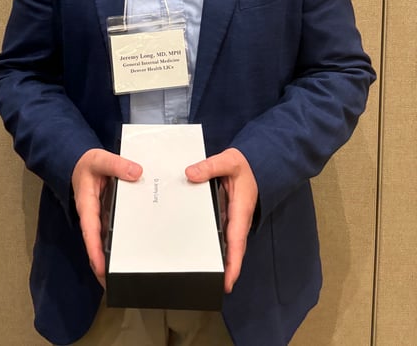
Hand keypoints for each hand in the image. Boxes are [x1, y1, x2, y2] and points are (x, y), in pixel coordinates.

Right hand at [71, 148, 142, 286]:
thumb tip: (136, 173)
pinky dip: (118, 242)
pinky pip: (111, 230)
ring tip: (122, 275)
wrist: (78, 161)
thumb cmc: (87, 163)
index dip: (94, 250)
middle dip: (101, 264)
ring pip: (103, 240)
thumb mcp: (100, 159)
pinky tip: (130, 250)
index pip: (90, 231)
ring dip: (110, 256)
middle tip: (111, 284)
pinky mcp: (105, 214)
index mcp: (87, 204)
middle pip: (95, 243)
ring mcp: (98, 216)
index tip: (101, 268)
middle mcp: (92, 215)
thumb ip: (117, 165)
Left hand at [185, 148, 257, 293]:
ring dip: (221, 259)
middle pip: (233, 249)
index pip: (237, 240)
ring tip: (206, 276)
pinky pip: (223, 233)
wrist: (257, 163)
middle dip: (226, 269)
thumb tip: (191, 174)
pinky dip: (216, 245)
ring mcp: (234, 218)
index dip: (233, 263)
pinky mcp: (229, 216)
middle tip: (213, 287)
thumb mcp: (229, 161)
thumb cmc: (246, 165)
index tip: (228, 281)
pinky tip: (202, 251)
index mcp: (241, 208)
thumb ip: (210, 167)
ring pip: (228, 243)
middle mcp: (239, 218)